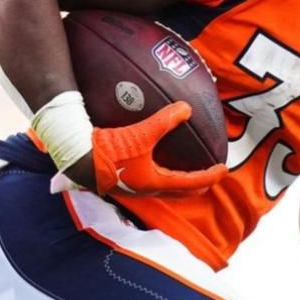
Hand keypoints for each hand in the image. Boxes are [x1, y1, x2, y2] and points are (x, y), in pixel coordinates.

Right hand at [85, 102, 227, 196]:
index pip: (190, 183)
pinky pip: (150, 181)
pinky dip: (161, 175)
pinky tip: (156, 162)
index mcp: (155, 183)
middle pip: (179, 192)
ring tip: (186, 172)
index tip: (223, 170)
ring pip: (164, 189)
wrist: (76, 156)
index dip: (209, 176)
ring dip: (178, 182)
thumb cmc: (108, 149)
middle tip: (210, 176)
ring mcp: (133, 187)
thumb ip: (164, 121)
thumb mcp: (140, 134)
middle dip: (196, 185)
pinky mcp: (122, 180)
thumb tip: (187, 108)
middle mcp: (146, 190)